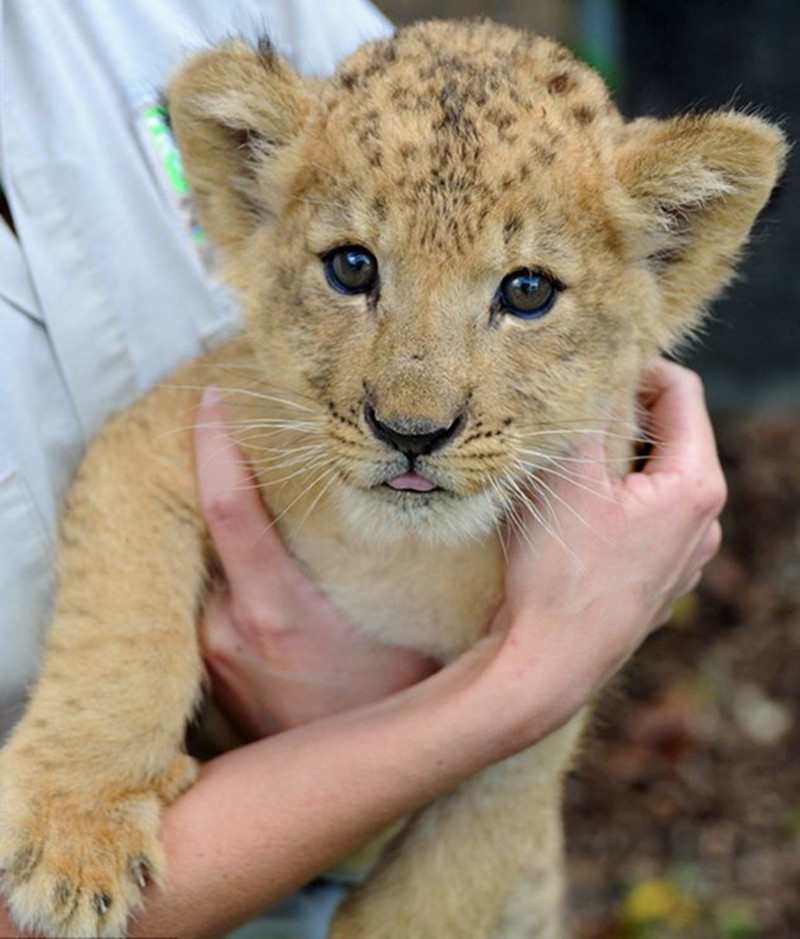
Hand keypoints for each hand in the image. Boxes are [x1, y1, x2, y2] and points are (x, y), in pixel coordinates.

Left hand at [194, 386, 435, 739]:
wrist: (348, 782)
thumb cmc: (389, 699)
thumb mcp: (403, 620)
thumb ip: (390, 560)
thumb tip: (416, 487)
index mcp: (276, 610)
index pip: (227, 508)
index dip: (213, 445)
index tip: (210, 398)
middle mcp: (227, 625)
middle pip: (210, 527)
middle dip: (223, 477)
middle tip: (246, 430)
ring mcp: (209, 645)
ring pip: (212, 563)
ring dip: (230, 530)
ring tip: (268, 502)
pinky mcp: (206, 661)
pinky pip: (212, 593)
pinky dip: (228, 566)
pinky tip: (264, 561)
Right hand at [466, 359, 725, 756]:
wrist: (548, 664)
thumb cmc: (559, 571)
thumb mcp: (567, 473)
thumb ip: (588, 410)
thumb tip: (595, 365)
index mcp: (694, 485)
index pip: (681, 392)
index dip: (637, 366)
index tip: (592, 366)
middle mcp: (704, 522)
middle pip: (670, 437)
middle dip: (623, 416)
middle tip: (571, 414)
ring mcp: (685, 558)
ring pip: (655, 481)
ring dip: (618, 462)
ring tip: (568, 466)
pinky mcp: (660, 583)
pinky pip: (646, 520)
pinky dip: (617, 503)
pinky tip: (575, 518)